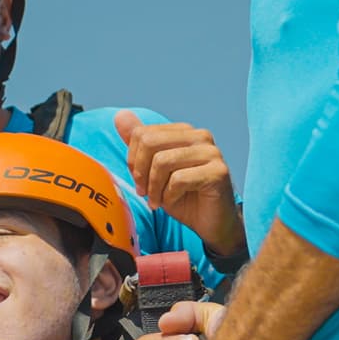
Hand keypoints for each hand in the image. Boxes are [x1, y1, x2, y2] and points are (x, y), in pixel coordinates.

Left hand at [115, 110, 244, 258]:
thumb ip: (139, 144)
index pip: (143, 133)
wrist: (210, 224)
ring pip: (162, 161)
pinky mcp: (218, 172)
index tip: (139, 182)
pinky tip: (173, 202)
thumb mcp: (153, 170)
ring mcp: (211, 153)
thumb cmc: (183, 198)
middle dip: (140, 172)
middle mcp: (200, 136)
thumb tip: (120, 115)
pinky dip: (169, 195)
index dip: (133, 160)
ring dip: (154, 188)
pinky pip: (179, 179)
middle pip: (150, 143)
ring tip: (157, 201)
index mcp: (184, 132)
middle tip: (144, 192)